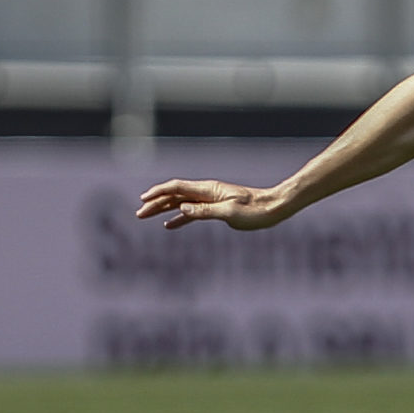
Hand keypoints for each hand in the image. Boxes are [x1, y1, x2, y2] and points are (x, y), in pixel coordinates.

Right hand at [137, 178, 290, 230]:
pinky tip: (170, 224)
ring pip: (182, 203)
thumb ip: (205, 211)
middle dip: (156, 203)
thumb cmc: (256, 210)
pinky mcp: (217, 208)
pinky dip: (179, 217)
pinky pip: (193, 211)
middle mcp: (208, 192)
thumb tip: (182, 209)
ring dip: (164, 209)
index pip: (178, 188)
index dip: (159, 192)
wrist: (274, 207)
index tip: (143, 199)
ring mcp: (211, 199)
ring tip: (147, 217)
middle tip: (139, 213)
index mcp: (209, 190)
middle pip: (176, 195)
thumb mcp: (230, 213)